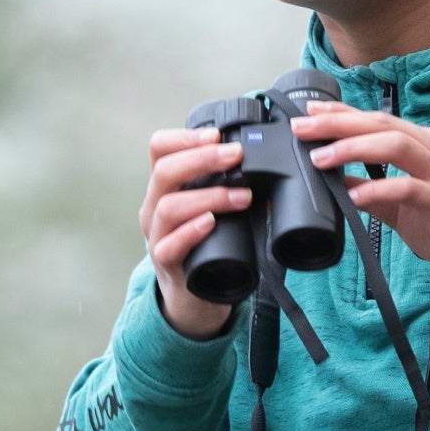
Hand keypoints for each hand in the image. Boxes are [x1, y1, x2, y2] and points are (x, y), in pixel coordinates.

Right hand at [141, 126, 248, 338]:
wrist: (193, 296)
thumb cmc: (207, 244)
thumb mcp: (212, 208)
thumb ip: (229, 185)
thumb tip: (274, 164)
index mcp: (165, 187)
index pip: (159, 149)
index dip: (184, 137)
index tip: (216, 134)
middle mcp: (154, 207)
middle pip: (163, 172)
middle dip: (201, 158)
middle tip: (235, 155)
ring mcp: (157, 236)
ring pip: (168, 207)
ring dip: (209, 196)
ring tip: (241, 196)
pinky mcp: (166, 264)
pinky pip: (170, 246)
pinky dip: (191, 232)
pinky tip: (211, 223)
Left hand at [292, 109, 429, 291]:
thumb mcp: (405, 206)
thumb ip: (375, 192)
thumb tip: (338, 182)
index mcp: (426, 144)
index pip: (378, 120)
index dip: (342, 113)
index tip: (310, 111)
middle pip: (382, 124)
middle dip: (339, 124)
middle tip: (303, 128)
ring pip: (396, 146)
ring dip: (354, 148)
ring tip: (321, 158)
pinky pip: (410, 188)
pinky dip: (379, 189)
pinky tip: (355, 195)